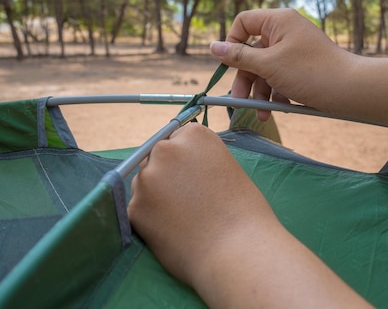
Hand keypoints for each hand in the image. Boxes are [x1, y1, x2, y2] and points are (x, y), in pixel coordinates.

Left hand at [128, 123, 374, 308]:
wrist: (243, 251)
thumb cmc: (250, 212)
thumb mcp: (232, 172)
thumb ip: (206, 159)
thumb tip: (188, 154)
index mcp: (196, 135)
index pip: (179, 138)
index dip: (187, 162)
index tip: (196, 180)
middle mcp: (168, 147)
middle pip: (158, 155)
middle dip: (170, 174)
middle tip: (192, 201)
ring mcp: (149, 175)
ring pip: (146, 179)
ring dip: (158, 194)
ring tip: (187, 217)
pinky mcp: (138, 204)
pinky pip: (138, 205)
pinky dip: (151, 216)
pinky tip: (176, 228)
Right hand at [210, 8, 358, 119]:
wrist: (350, 90)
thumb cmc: (309, 72)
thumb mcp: (268, 65)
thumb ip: (239, 57)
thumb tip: (214, 47)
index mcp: (278, 21)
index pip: (243, 23)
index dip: (232, 43)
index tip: (230, 65)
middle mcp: (285, 31)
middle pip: (252, 52)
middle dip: (245, 78)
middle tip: (239, 100)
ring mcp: (294, 51)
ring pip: (265, 69)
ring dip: (259, 92)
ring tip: (262, 113)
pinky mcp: (301, 68)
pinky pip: (280, 78)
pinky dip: (276, 94)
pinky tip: (276, 110)